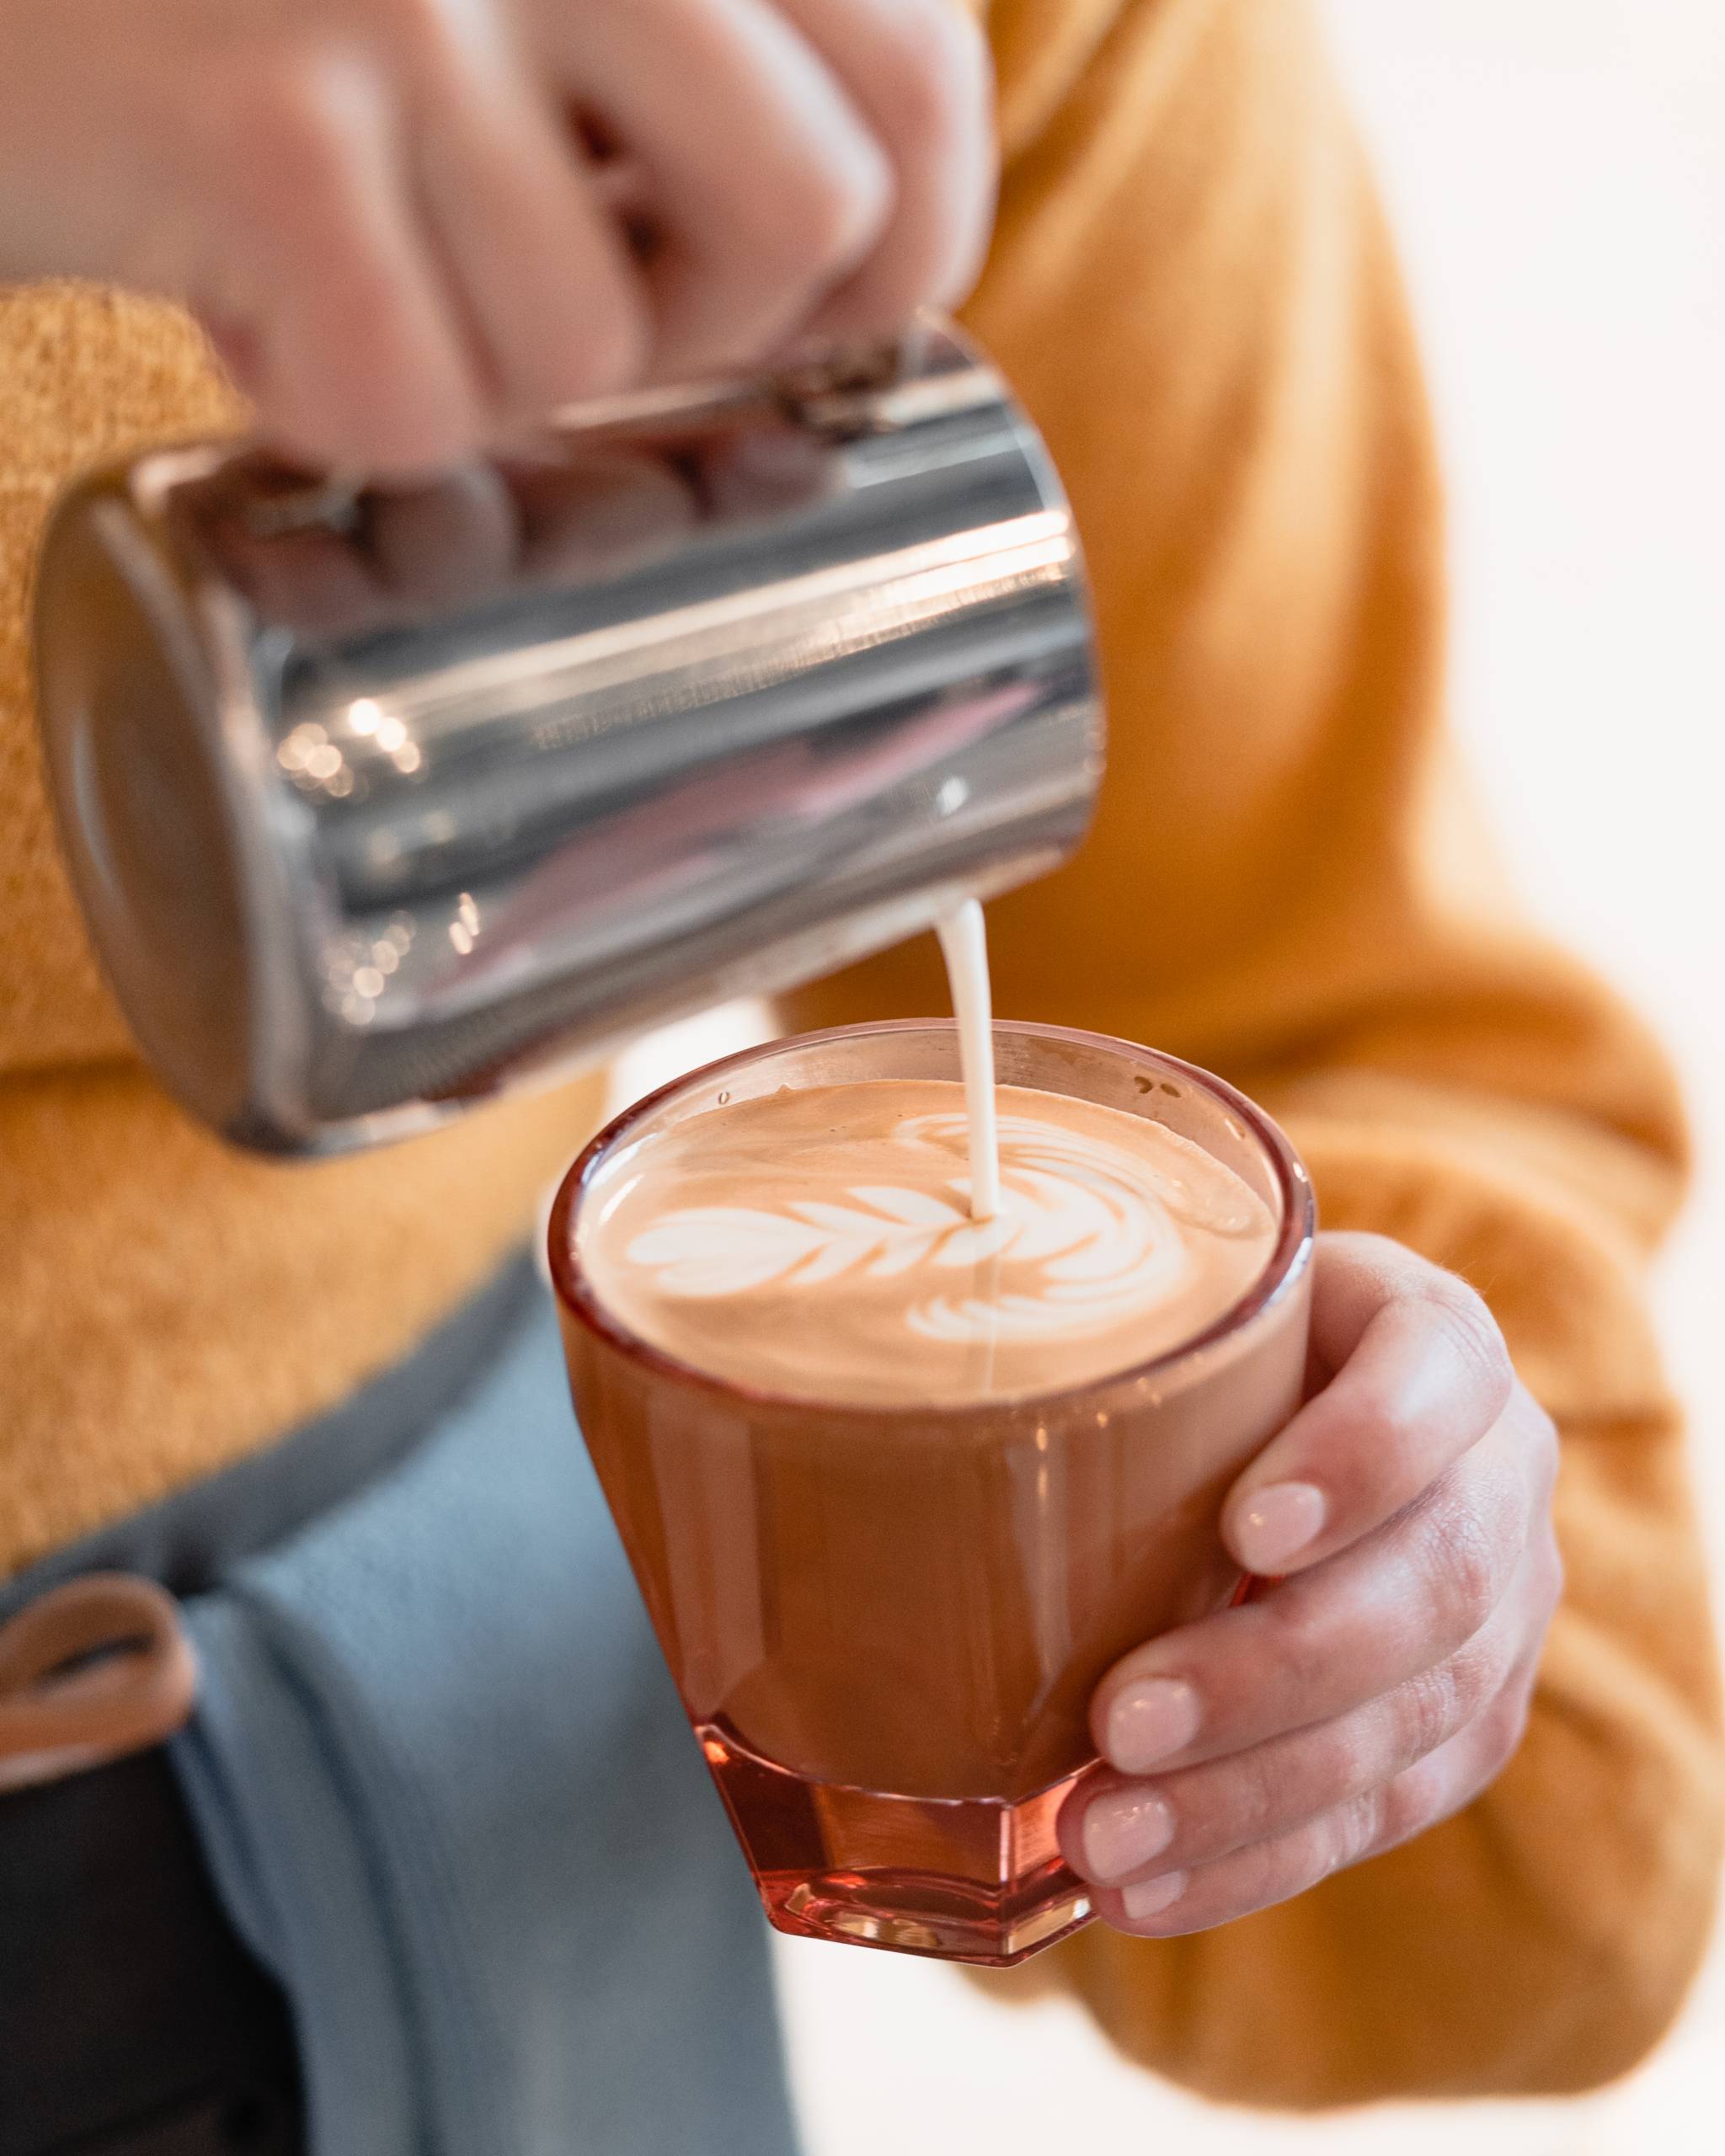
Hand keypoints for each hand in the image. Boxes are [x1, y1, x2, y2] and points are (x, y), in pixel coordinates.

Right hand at [0, 0, 993, 471]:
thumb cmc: (276, 17)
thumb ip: (703, 58)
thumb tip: (873, 248)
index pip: (917, 72)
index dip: (904, 246)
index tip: (824, 310)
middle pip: (809, 216)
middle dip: (712, 331)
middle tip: (591, 310)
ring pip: (594, 344)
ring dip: (486, 376)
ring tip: (371, 280)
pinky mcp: (271, 130)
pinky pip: (419, 403)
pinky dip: (342, 410)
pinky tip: (263, 316)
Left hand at [1059, 1231, 1561, 1935]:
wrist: (1279, 1431)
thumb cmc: (1189, 1353)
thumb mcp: (1167, 1313)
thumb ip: (1091, 1340)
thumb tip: (896, 1399)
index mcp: (1433, 1336)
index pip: (1435, 1370)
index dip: (1361, 1455)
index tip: (1246, 1527)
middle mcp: (1498, 1470)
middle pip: (1433, 1579)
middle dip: (1273, 1668)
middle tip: (1120, 1722)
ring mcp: (1504, 1610)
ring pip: (1416, 1718)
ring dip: (1251, 1794)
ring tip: (1106, 1837)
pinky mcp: (1467, 1724)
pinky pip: (1384, 1811)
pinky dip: (1257, 1858)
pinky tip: (1148, 1891)